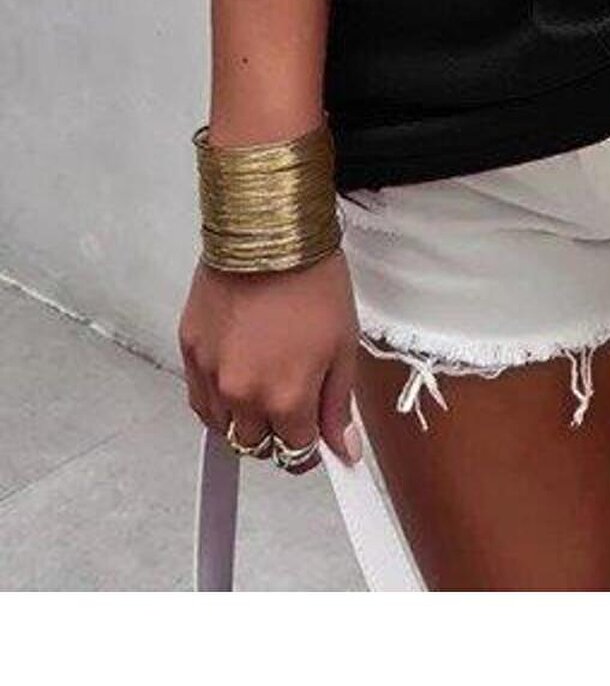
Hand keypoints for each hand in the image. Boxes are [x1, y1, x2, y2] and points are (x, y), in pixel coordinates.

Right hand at [179, 246, 361, 471]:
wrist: (270, 232)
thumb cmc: (312, 280)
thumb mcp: (343, 345)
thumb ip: (338, 405)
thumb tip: (342, 449)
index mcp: (285, 397)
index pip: (294, 453)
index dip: (309, 447)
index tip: (314, 435)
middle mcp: (243, 395)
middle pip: (255, 445)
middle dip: (276, 434)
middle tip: (291, 404)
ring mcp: (211, 374)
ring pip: (224, 427)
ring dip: (244, 419)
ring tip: (265, 383)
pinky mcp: (190, 351)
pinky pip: (199, 399)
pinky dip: (216, 399)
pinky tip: (237, 376)